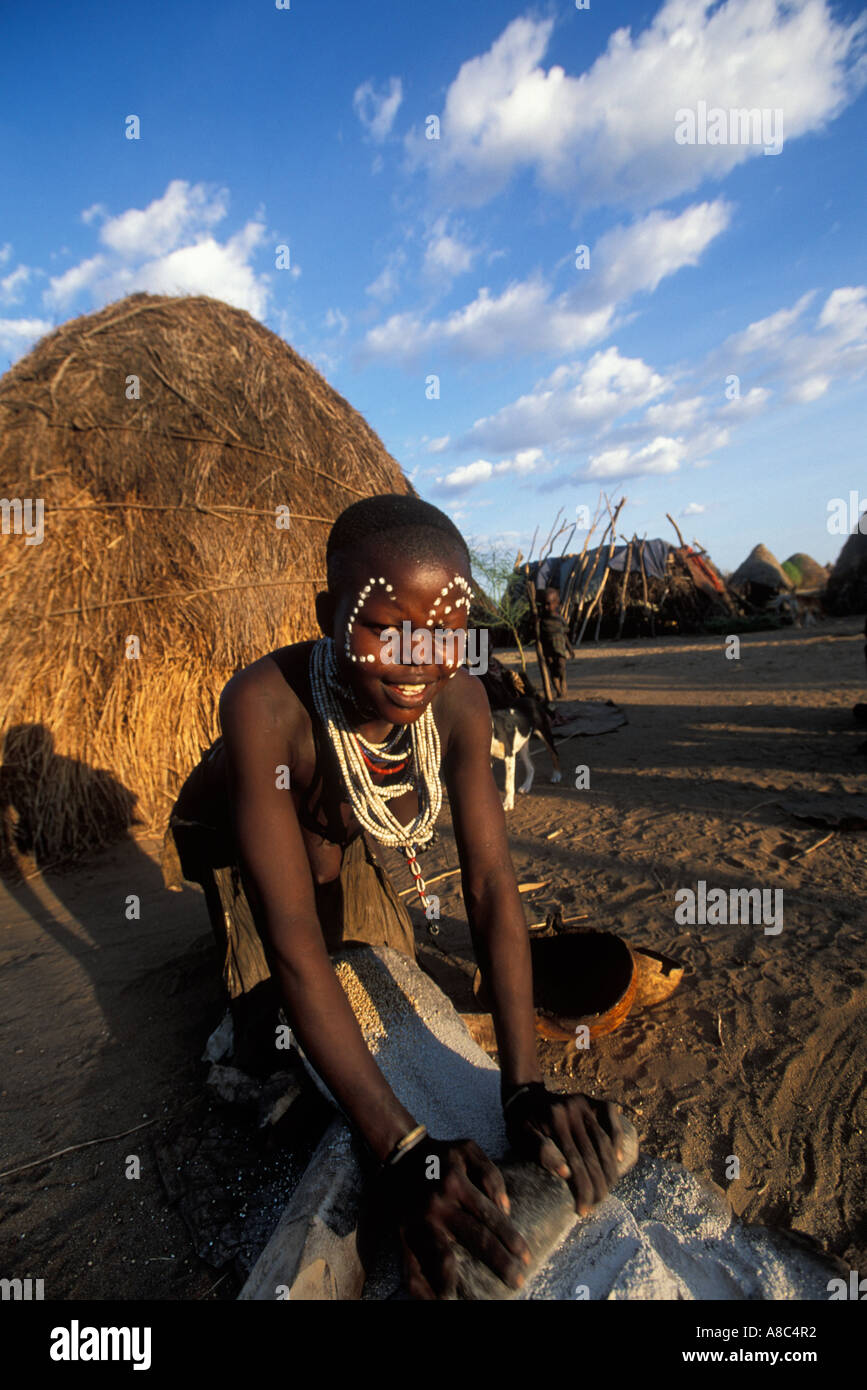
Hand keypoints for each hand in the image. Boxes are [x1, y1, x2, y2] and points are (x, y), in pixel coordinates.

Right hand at [381, 1136, 530, 1299]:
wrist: (400, 1157)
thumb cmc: (441, 1155)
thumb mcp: (468, 1150)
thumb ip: (491, 1175)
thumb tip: (506, 1209)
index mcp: (456, 1183)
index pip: (490, 1217)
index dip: (511, 1239)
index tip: (526, 1257)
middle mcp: (438, 1204)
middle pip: (474, 1240)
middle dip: (500, 1263)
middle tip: (517, 1280)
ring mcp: (418, 1223)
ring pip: (442, 1258)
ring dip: (461, 1280)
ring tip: (471, 1299)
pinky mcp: (402, 1236)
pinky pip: (410, 1268)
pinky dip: (422, 1290)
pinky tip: (437, 1301)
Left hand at [503, 1082, 624, 1215]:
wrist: (523, 1096)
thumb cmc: (521, 1124)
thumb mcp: (521, 1137)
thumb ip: (540, 1151)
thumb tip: (566, 1173)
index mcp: (554, 1120)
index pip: (575, 1162)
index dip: (583, 1188)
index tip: (583, 1209)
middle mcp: (571, 1109)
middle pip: (592, 1154)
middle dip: (598, 1184)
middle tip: (598, 1203)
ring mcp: (583, 1102)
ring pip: (603, 1140)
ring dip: (609, 1168)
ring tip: (608, 1189)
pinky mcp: (590, 1100)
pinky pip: (610, 1117)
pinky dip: (617, 1138)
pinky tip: (619, 1158)